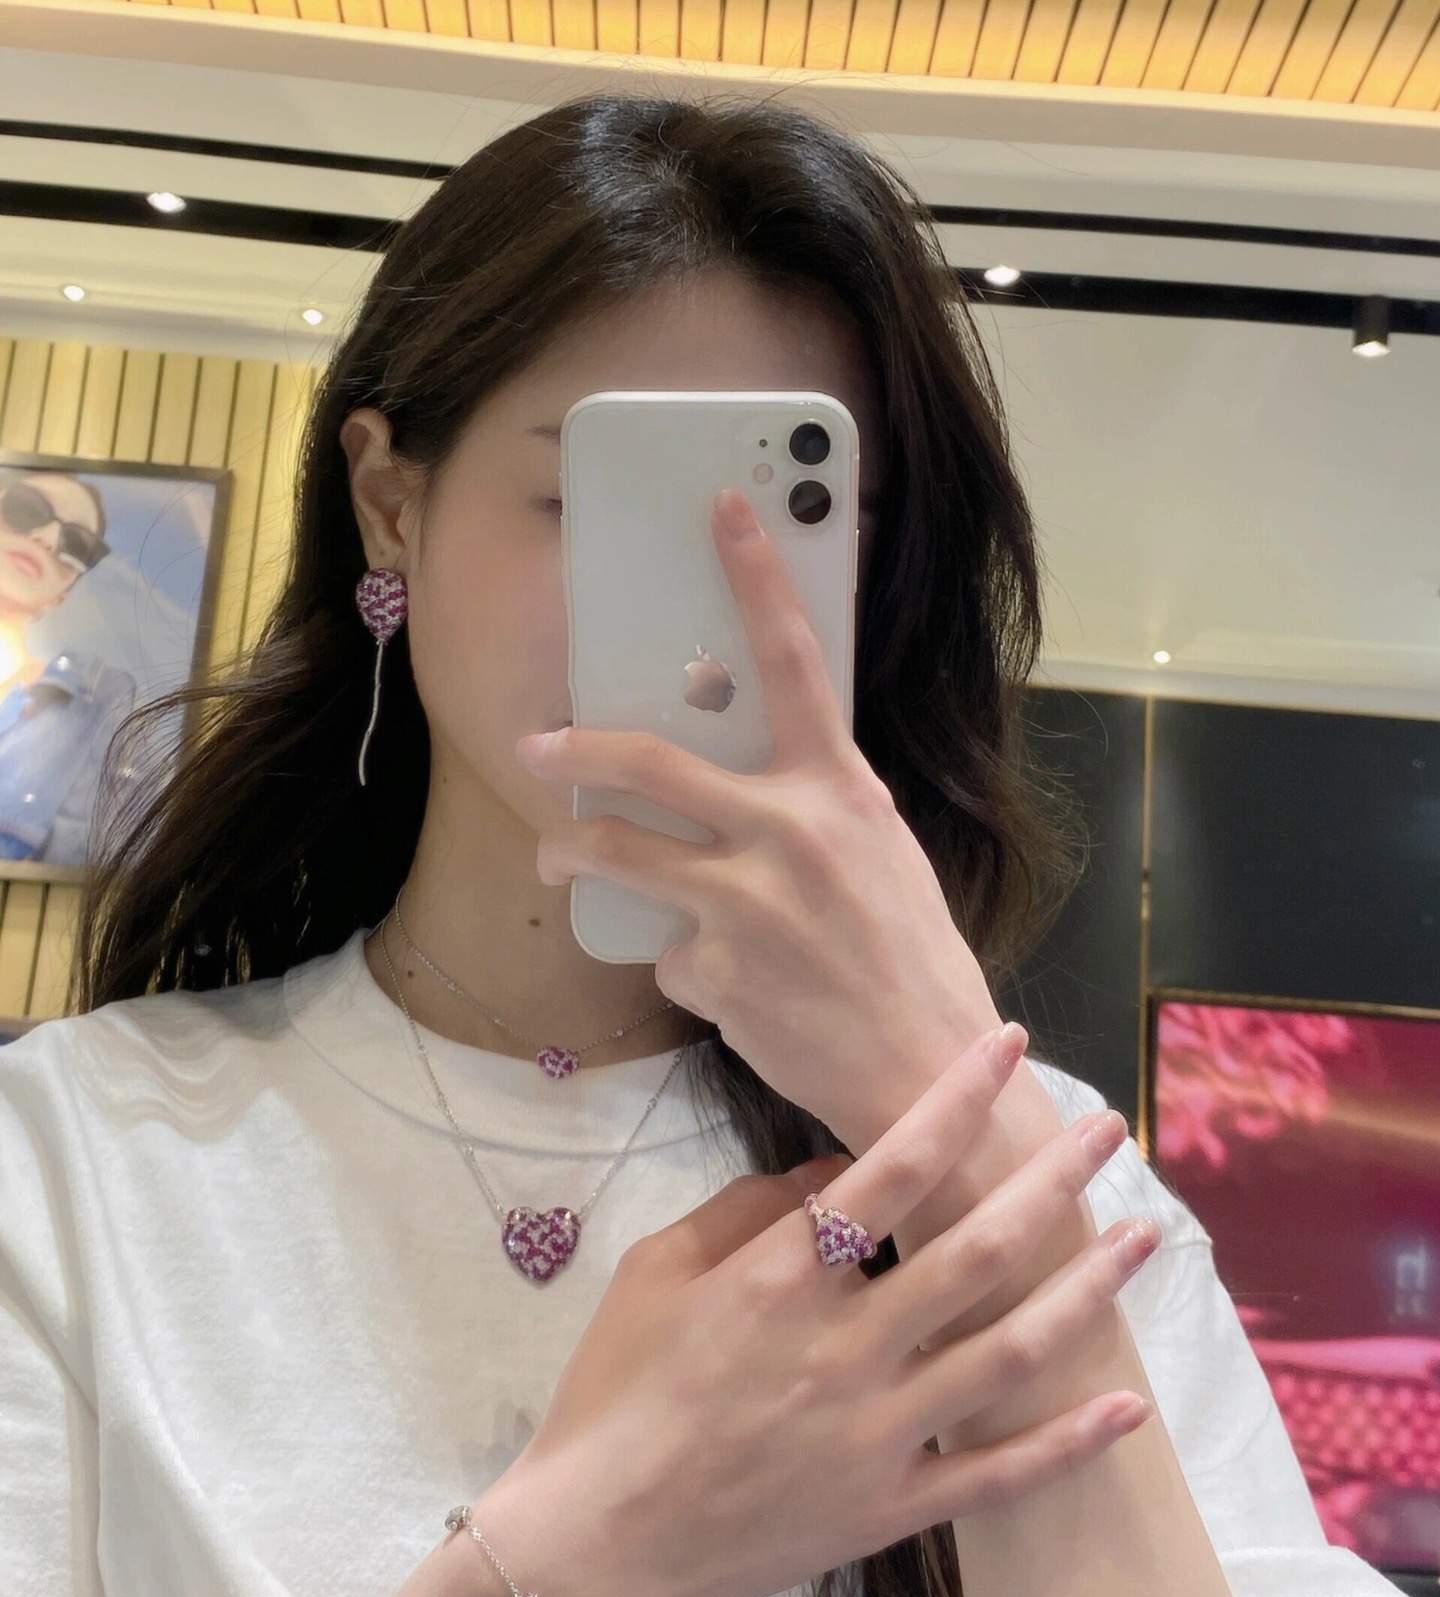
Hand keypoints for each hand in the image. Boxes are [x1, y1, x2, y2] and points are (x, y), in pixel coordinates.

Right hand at [482, 1022, 1159, 1596]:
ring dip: (1084, 1288)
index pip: (891, 1167)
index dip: (958, 1099)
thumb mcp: (653, 1273)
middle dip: (1051, 1180)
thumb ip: (741, 1211)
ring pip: (1010, 1351)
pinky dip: (1067, 1443)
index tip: (1008, 1047)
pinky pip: (997, 1476)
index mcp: (782, 1278)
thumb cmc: (612, 1394)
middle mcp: (847, 1346)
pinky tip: (1127, 1405)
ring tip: (1144, 1237)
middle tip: (1109, 1131)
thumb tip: (828, 1173)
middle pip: (977, 1248)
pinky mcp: (891, 1508)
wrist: (596, 1541)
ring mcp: (878, 1433)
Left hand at [514, 486, 995, 1147]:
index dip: (756, 577)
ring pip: (619, 856)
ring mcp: (745, 903)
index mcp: (842, 791)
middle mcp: (789, 832)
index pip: (794, 661)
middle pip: (652, 763)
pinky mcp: (713, 971)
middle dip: (578, 750)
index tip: (722, 507)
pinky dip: (683, 967)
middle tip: (537, 745)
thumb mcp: (880, 859)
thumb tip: (738, 784)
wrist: (929, 1070)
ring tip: (556, 859)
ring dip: (572, 853)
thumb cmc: (909, 960)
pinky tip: (729, 990)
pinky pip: (666, 953)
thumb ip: (813, 811)